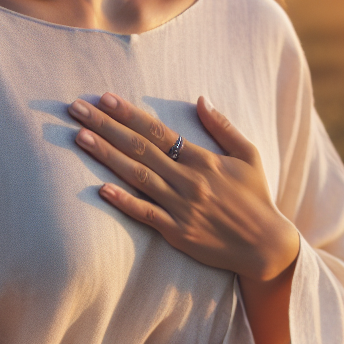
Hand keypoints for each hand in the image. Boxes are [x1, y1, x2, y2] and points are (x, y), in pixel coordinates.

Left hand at [67, 94, 299, 343]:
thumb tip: (201, 99)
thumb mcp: (249, 156)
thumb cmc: (257, 198)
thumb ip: (223, 127)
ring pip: (137, 176)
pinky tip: (100, 188)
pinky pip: (145, 214)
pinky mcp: (177, 232)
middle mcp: (189, 180)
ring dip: (106, 155)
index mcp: (204, 159)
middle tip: (76, 108)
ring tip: (79, 137)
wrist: (267, 245)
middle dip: (106, 126)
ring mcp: (181, 207)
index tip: (104, 98)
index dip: (129, 113)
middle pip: (140, 147)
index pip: (159, 130)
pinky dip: (123, 201)